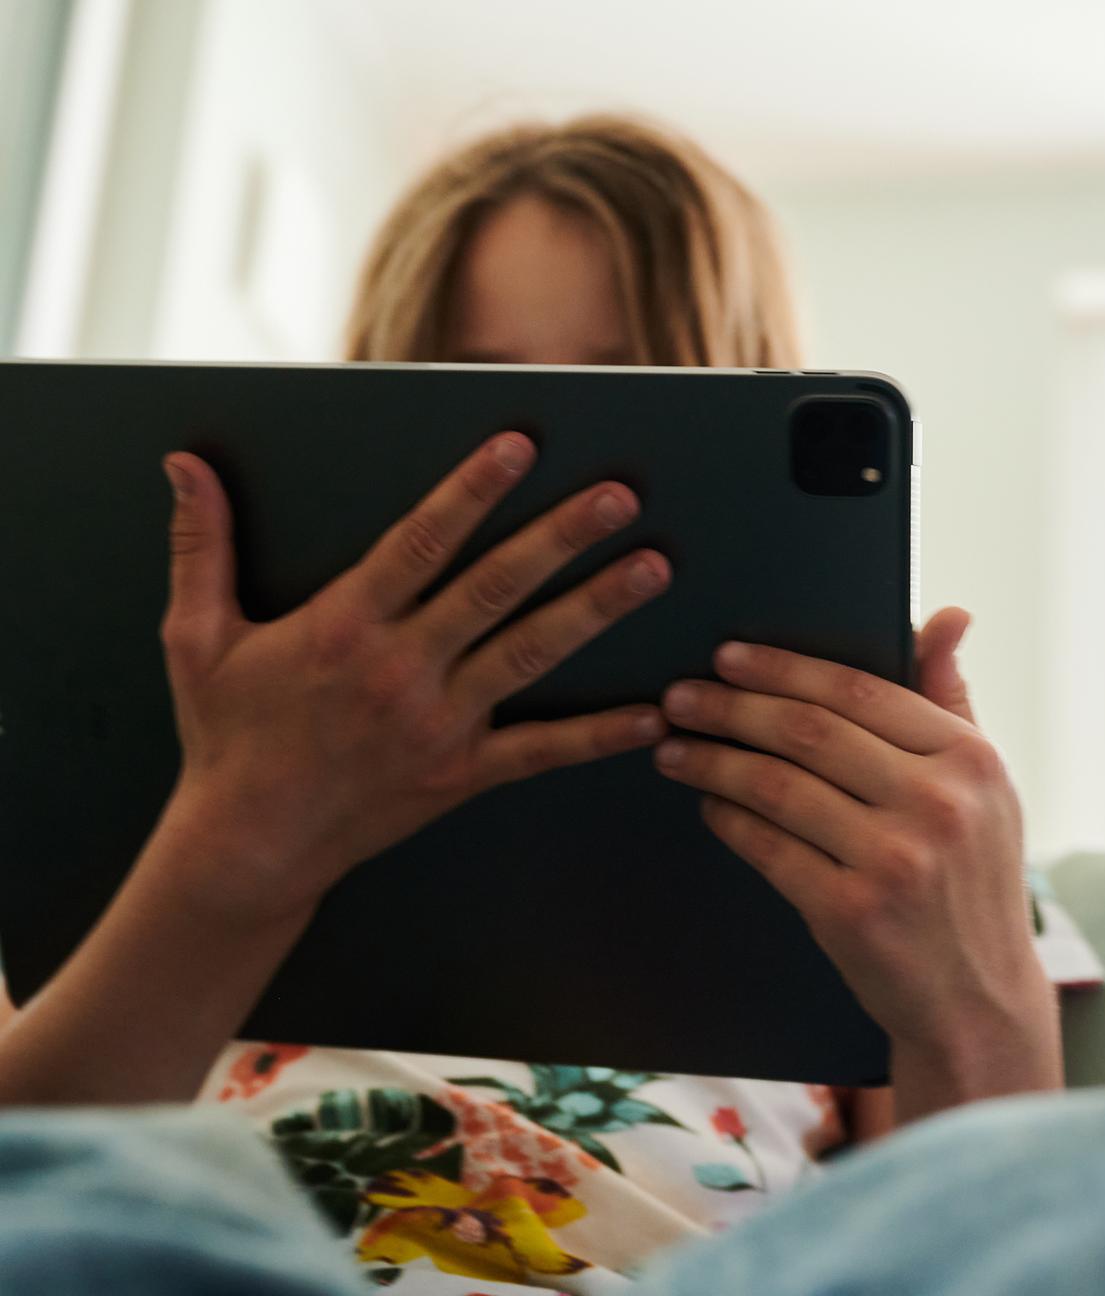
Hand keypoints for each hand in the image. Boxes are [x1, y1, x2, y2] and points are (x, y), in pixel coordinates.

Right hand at [159, 432, 670, 918]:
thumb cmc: (227, 737)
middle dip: (561, 537)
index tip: (521, 445)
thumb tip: (182, 464)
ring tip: (652, 568)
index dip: (472, 489)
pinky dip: (597, 735)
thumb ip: (201, 547)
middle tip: (621, 495)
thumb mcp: (196, 639)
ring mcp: (438, 724)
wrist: (249, 847)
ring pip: (529, 654)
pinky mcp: (461, 774)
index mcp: (343, 626)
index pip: (420, 542)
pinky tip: (650, 715)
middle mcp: (400, 670)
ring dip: (594, 609)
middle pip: (494, 589)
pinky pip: (539, 752)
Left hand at [654, 614, 1059, 1113]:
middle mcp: (938, 803)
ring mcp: (896, 860)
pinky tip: (706, 804)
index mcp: (970, 759)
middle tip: (678, 695)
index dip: (781, 668)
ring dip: (712, 760)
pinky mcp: (853, 912)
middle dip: (730, 706)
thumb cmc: (969, 879)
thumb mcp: (983, 788)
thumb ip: (951, 699)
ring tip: (672, 747)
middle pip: (807, 731)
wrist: (978, 1002)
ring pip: (775, 786)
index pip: (857, 689)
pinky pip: (766, 846)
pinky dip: (727, 819)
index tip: (727, 655)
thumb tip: (945, 615)